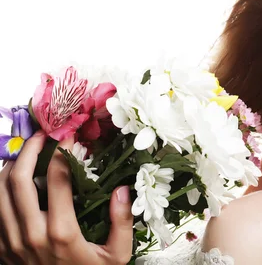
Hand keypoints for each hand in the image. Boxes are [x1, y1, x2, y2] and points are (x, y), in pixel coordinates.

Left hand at [0, 131, 133, 264]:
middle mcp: (31, 234)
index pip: (56, 179)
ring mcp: (11, 242)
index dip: (61, 152)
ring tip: (25, 153)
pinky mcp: (2, 249)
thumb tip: (123, 189)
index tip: (69, 138)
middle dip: (29, 150)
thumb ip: (122, 222)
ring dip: (9, 167)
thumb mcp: (117, 257)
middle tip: (42, 136)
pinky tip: (12, 180)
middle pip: (18, 180)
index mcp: (62, 233)